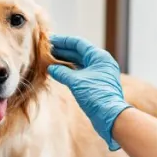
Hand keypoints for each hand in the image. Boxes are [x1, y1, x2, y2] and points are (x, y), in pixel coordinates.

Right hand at [47, 35, 131, 151]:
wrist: (110, 116)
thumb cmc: (96, 96)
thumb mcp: (76, 82)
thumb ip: (62, 72)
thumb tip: (51, 68)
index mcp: (99, 57)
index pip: (79, 44)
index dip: (64, 41)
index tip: (50, 40)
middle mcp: (100, 63)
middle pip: (78, 52)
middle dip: (62, 51)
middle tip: (47, 50)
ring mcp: (98, 73)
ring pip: (79, 63)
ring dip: (65, 61)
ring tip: (49, 59)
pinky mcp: (95, 84)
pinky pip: (80, 73)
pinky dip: (69, 71)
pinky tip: (58, 72)